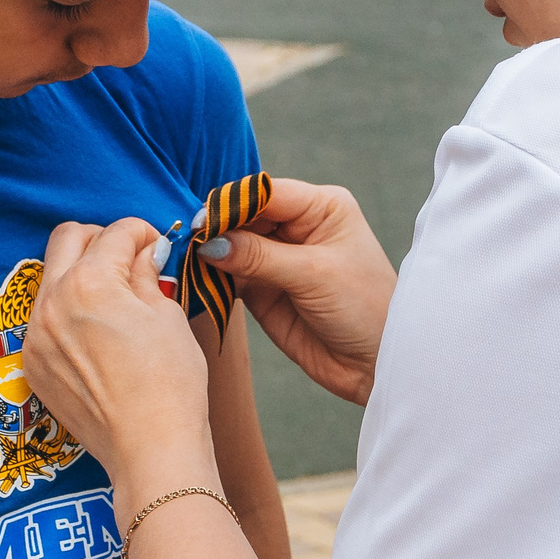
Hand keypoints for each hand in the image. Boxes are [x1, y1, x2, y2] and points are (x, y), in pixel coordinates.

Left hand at [25, 218, 214, 484]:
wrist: (149, 449)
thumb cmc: (169, 385)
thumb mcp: (168, 317)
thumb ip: (146, 275)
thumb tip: (144, 255)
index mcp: (90, 282)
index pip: (115, 232)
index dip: (143, 234)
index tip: (155, 248)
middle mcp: (52, 301)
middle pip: (67, 238)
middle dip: (100, 239)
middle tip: (127, 260)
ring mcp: (36, 334)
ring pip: (51, 277)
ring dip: (80, 275)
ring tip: (113, 300)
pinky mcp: (33, 362)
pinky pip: (44, 318)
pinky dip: (68, 313)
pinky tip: (96, 336)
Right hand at [200, 179, 393, 405]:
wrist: (375, 365)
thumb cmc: (365, 308)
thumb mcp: (314, 274)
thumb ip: (260, 256)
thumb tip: (209, 241)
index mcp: (320, 207)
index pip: (264, 193)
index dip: (231, 204)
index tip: (199, 221)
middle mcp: (298, 226)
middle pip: (242, 216)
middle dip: (215, 229)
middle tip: (185, 244)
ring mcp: (278, 259)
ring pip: (231, 246)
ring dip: (209, 255)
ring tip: (183, 262)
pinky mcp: (264, 290)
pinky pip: (229, 276)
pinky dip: (212, 279)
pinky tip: (195, 280)